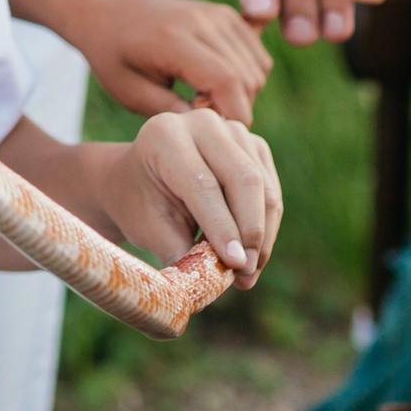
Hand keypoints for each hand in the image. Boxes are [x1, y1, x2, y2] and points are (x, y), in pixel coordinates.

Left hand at [58, 0, 270, 124]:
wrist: (108, 13)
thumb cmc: (114, 58)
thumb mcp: (130, 93)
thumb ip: (172, 112)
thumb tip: (215, 130)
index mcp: (173, 40)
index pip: (226, 81)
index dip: (231, 115)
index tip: (214, 134)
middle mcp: (201, 20)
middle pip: (247, 77)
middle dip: (235, 108)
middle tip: (199, 114)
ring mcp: (217, 13)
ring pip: (258, 67)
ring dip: (243, 93)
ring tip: (204, 97)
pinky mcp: (225, 13)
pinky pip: (256, 52)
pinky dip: (247, 74)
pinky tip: (216, 81)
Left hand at [101, 107, 280, 287]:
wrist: (140, 180)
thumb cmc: (142, 205)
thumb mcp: (150, 228)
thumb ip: (181, 253)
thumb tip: (211, 288)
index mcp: (164, 134)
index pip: (203, 183)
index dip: (222, 227)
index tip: (235, 266)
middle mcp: (201, 122)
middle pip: (242, 179)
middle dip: (249, 232)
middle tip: (246, 275)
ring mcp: (231, 129)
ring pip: (263, 187)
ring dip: (262, 236)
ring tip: (248, 275)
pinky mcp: (253, 145)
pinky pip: (271, 190)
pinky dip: (267, 227)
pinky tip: (254, 257)